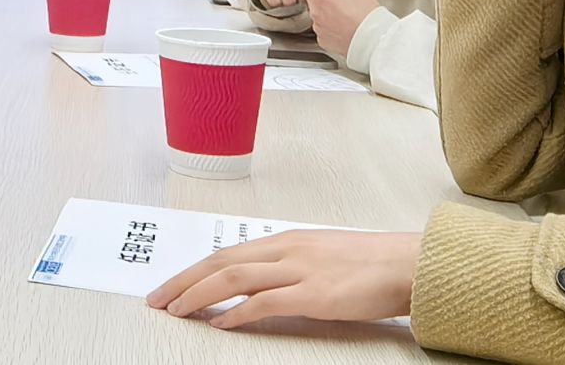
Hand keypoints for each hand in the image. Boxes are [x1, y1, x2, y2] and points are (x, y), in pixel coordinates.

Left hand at [147, 230, 419, 329]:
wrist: (408, 264)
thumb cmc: (370, 263)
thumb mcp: (319, 256)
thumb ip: (287, 267)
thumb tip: (255, 287)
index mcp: (286, 240)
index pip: (226, 253)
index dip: (192, 270)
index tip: (170, 285)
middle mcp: (286, 250)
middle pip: (220, 262)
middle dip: (182, 281)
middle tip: (156, 299)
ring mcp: (299, 270)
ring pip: (233, 278)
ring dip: (198, 295)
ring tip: (176, 311)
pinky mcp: (315, 295)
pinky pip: (265, 303)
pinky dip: (236, 313)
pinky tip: (220, 323)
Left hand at [304, 0, 378, 56]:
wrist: (374, 44)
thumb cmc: (369, 21)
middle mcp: (317, 14)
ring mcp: (319, 29)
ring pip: (315, 12)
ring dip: (325, 7)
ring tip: (344, 10)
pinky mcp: (323, 40)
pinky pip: (321, 26)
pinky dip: (328, 23)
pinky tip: (343, 23)